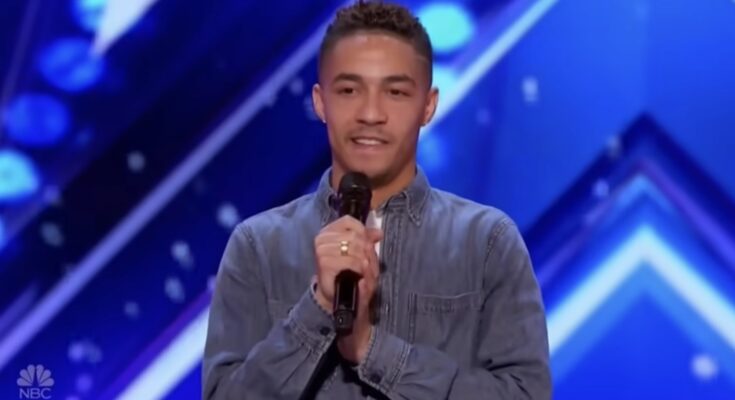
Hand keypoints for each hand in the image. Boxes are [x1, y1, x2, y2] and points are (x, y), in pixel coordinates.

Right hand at [313, 215, 382, 362]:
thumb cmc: (352, 276)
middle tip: (367, 266)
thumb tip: (379, 232)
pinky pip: (351, 260)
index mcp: (329, 232)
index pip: (349, 222)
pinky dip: (360, 269)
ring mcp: (321, 251)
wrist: (342, 301)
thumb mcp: (363, 255)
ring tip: (363, 273)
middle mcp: (322, 238)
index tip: (368, 246)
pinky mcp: (324, 264)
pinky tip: (358, 276)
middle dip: (367, 252)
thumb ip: (369, 240)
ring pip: (355, 247)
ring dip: (365, 262)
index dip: (363, 232)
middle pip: (355, 236)